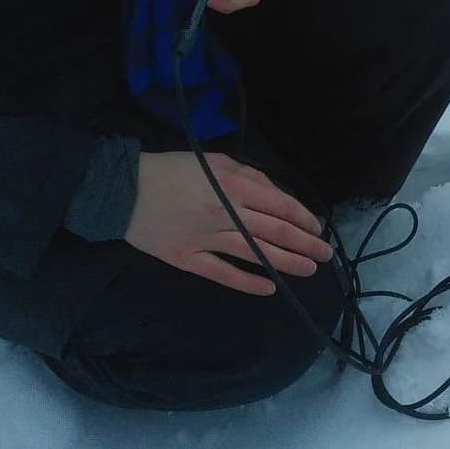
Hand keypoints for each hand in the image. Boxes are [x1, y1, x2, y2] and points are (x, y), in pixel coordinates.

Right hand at [124, 151, 332, 295]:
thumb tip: (276, 194)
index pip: (281, 206)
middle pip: (275, 232)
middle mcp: (226, 214)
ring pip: (256, 254)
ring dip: (286, 263)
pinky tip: (269, 288)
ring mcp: (207, 239)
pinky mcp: (187, 259)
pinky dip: (248, 282)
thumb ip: (249, 176)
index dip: (304, 219)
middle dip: (305, 244)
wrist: (124, 190)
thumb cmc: (173, 169)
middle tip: (325, 254)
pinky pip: (223, 273)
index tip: (318, 229)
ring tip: (308, 270)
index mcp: (235, 186)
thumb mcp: (216, 161)